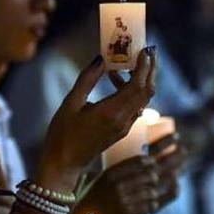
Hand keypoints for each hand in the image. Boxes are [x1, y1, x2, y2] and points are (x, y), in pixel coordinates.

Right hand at [36, 47, 156, 190]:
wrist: (64, 164)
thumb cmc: (62, 134)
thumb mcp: (70, 103)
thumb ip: (87, 79)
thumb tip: (101, 59)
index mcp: (112, 112)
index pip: (137, 86)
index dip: (144, 66)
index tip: (145, 49)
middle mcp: (123, 120)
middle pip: (147, 92)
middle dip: (151, 70)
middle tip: (149, 51)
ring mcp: (124, 127)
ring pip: (142, 99)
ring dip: (142, 79)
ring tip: (130, 62)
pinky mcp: (121, 130)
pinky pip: (134, 106)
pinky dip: (133, 91)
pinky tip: (117, 81)